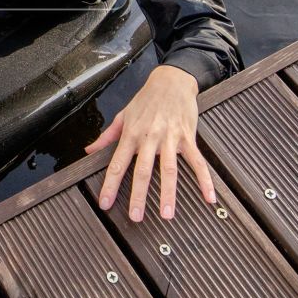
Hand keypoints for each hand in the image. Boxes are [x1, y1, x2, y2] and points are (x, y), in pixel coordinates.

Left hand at [86, 64, 215, 221]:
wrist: (172, 80)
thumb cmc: (146, 99)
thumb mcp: (122, 115)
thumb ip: (107, 136)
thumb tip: (89, 151)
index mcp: (131, 134)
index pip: (117, 164)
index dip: (110, 185)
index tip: (105, 204)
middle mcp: (150, 137)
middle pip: (143, 170)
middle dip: (139, 195)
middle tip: (136, 217)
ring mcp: (170, 138)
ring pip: (169, 169)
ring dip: (168, 193)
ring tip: (167, 214)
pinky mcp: (188, 137)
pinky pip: (197, 161)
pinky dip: (205, 180)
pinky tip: (209, 197)